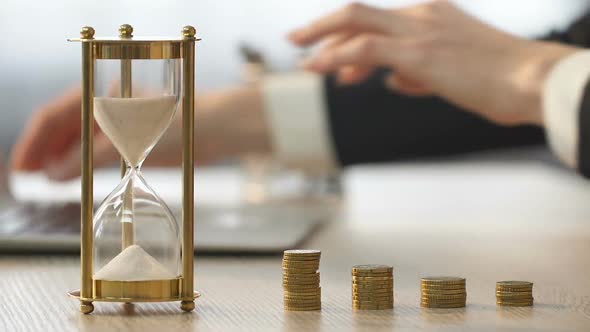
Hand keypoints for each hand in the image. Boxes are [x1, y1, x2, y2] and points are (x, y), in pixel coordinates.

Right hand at [11, 86, 270, 180]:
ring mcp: (121, 123)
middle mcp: (108, 107)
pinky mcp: (135, 139)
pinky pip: (100, 150)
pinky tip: (76, 176)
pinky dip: (84, 163)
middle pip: (65, 127)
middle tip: (28, 174)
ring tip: (46, 178)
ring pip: (82, 140)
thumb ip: (87, 159)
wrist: (216, 130)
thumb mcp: (125, 143)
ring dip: (63, 158)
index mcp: (102, 97)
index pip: (55, 115)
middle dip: (45, 150)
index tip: (23, 164)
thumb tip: (56, 174)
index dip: (35, 140)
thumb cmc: (178, 125)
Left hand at [290, 1, 578, 125]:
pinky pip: (365, 47)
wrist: (530, 81)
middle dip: (322, 26)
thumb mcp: (452, 73)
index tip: (332, 62)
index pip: (377, 22)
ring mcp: (419, 30)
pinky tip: (317, 66)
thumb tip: (393, 81)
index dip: (348, 40)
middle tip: (296, 40)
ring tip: (300, 58)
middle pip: (358, 12)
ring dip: (321, 39)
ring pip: (355, 22)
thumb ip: (418, 73)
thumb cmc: (499, 80)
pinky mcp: (419, 52)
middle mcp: (421, 15)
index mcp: (430, 15)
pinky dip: (336, 56)